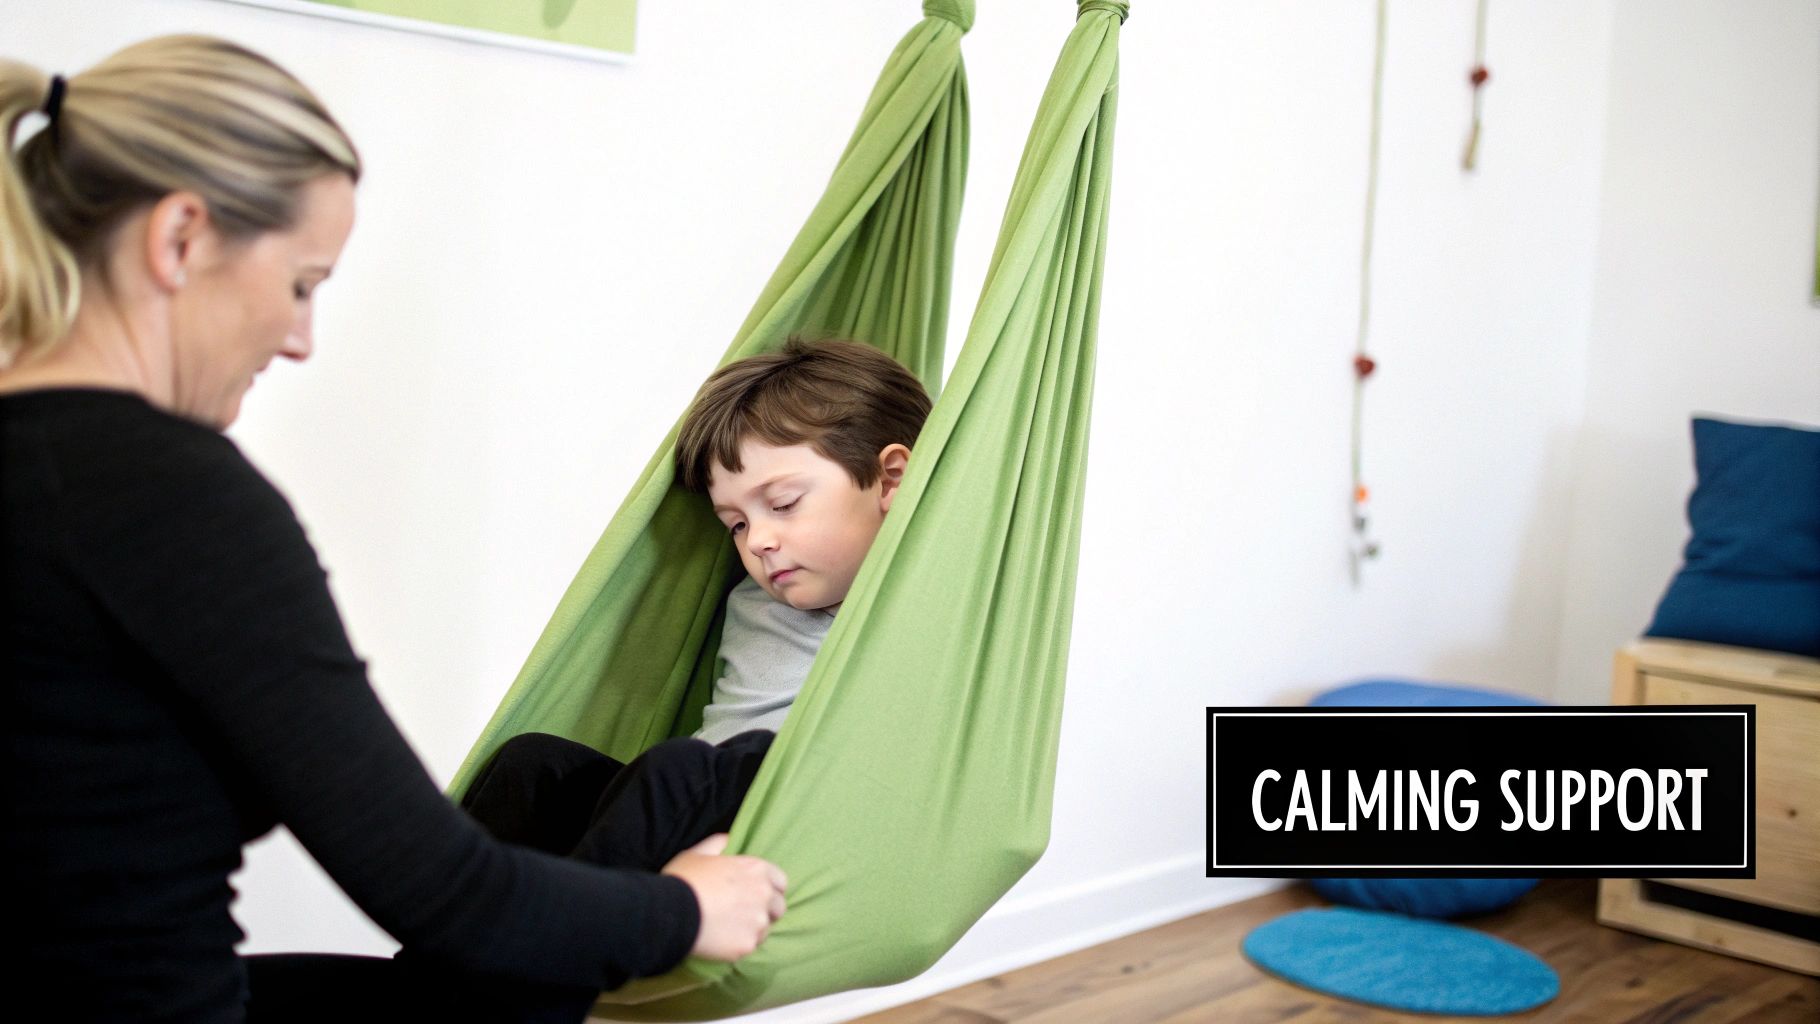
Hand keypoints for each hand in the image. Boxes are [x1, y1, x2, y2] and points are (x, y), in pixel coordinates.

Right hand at [661, 833, 787, 960]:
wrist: (669, 912)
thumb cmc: (683, 880)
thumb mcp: (697, 853)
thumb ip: (717, 844)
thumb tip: (727, 839)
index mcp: (755, 869)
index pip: (780, 881)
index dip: (769, 888)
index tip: (755, 895)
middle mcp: (763, 894)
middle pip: (778, 907)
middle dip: (765, 911)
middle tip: (743, 914)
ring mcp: (758, 921)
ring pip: (765, 929)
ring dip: (752, 929)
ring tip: (729, 928)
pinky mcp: (748, 944)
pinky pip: (750, 946)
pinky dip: (740, 945)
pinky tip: (722, 940)